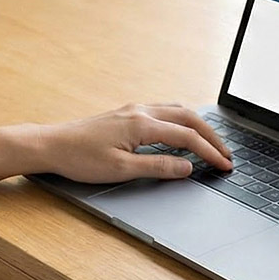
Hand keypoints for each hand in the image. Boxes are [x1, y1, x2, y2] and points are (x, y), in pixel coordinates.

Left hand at [32, 103, 233, 183]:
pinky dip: (182, 121)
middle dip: (212, 136)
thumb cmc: (80, 159)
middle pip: (188, 118)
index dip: (210, 152)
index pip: (187, 136)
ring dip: (198, 125)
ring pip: (177, 110)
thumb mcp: (121, 170)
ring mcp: (134, 109)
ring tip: (211, 143)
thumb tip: (186, 167)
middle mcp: (141, 111)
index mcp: (141, 124)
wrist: (52, 144)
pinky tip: (183, 132)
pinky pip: (164, 111)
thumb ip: (157, 167)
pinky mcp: (127, 113)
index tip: (225, 165)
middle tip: (227, 154)